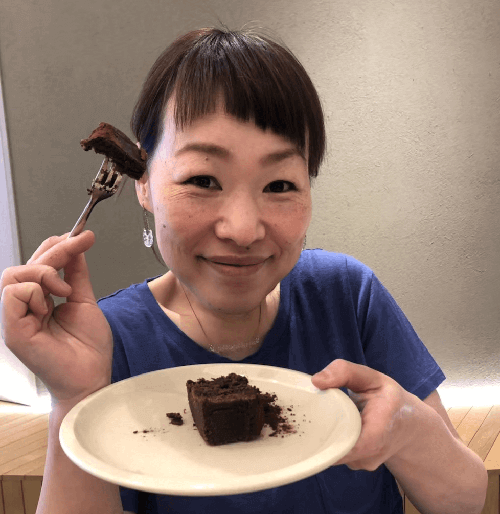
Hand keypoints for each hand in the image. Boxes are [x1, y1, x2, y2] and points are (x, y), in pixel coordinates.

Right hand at [0, 231, 112, 406]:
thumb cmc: (88, 348)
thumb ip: (76, 275)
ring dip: (43, 273)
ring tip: (64, 290)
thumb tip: (76, 247)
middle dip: (54, 252)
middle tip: (78, 246)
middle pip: (24, 266)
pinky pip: (12, 294)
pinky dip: (35, 291)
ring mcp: (16, 319)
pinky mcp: (13, 330)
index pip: (37, 265)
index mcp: (39, 302)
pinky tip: (51, 304)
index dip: (56, 247)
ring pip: (12, 276)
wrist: (91, 377)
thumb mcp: (84, 301)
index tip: (83, 235)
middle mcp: (24, 308)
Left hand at [312, 359, 419, 470]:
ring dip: (322, 434)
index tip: (311, 417)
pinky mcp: (355, 464)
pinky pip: (335, 453)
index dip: (324, 433)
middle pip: (331, 449)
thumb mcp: (372, 378)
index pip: (344, 443)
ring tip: (321, 415)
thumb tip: (316, 381)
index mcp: (377, 432)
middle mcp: (369, 454)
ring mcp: (362, 463)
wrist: (408, 425)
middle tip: (308, 412)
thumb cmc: (389, 399)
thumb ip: (345, 372)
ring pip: (331, 453)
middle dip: (316, 431)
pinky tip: (330, 424)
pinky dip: (328, 438)